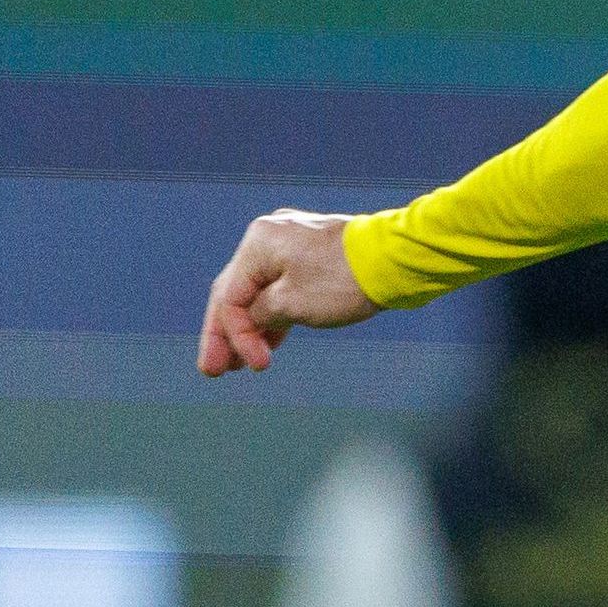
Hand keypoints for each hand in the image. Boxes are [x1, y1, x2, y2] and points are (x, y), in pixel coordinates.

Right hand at [196, 207, 380, 374]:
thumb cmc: (343, 280)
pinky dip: (274, 315)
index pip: (229, 296)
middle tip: (213, 370)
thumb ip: (261, 314)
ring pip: (260, 292)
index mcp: (258, 243)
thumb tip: (251, 322)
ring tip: (240, 364)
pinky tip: (268, 341)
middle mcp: (269, 236)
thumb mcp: (292, 304)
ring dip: (251, 328)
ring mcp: (291, 244)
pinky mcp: (312, 256)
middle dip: (227, 334)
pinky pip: (281, 288)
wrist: (394, 260)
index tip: (251, 365)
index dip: (231, 336)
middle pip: (237, 292)